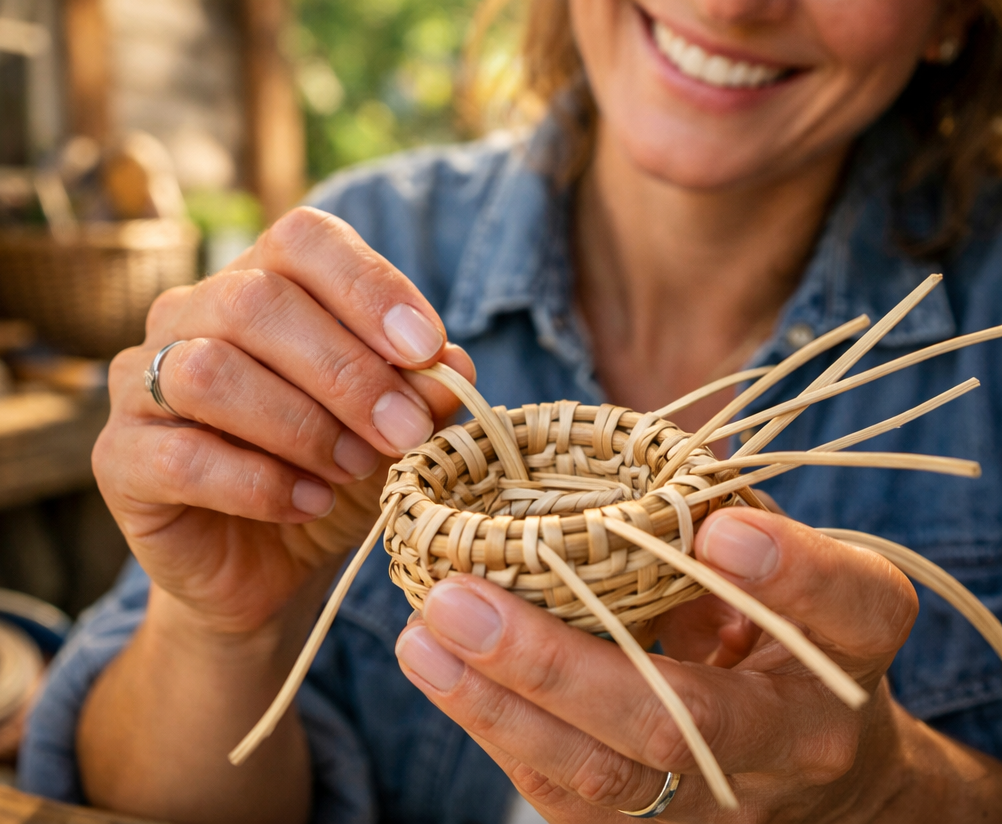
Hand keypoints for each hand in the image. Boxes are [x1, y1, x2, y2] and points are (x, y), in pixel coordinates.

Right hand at [94, 207, 473, 634]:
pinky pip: (180, 456)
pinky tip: (308, 505)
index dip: (368, 285)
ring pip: (209, 372)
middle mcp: (190, 315)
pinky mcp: (119, 458)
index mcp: (261, 281)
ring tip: (353, 467)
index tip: (426, 348)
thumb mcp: (394, 428)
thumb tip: (450, 367)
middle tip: (403, 430)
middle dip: (346, 371)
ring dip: (300, 425)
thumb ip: (421, 391)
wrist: (273, 564)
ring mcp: (141, 382)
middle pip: (254, 301)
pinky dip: (260, 484)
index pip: (303, 239)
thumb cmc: (336, 470)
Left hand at [394, 508, 1001, 821]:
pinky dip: (499, 730)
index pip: (847, 604)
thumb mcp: (797, 559)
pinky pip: (570, 798)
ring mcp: (722, 802)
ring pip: (605, 778)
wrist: (827, 763)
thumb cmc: (796, 624)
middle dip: (556, 664)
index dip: (789, 571)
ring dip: (499, 708)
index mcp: (851, 642)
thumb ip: (734, 519)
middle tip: (458, 602)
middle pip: (677, 719)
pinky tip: (442, 673)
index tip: (721, 528)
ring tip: (423, 642)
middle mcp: (793, 738)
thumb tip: (635, 481)